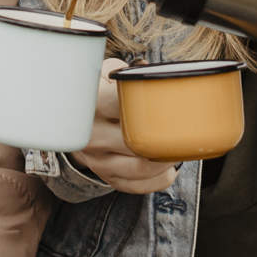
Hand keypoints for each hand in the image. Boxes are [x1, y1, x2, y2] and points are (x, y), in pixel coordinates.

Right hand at [71, 60, 178, 193]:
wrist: (70, 120)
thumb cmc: (96, 93)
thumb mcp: (103, 73)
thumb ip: (125, 71)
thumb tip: (149, 70)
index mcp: (93, 103)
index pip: (125, 104)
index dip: (152, 104)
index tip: (170, 101)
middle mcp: (92, 134)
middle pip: (137, 141)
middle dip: (166, 137)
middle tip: (186, 128)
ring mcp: (97, 159)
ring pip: (140, 168)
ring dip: (166, 162)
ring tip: (179, 149)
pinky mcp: (106, 176)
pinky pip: (137, 185)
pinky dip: (159, 180)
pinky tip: (167, 168)